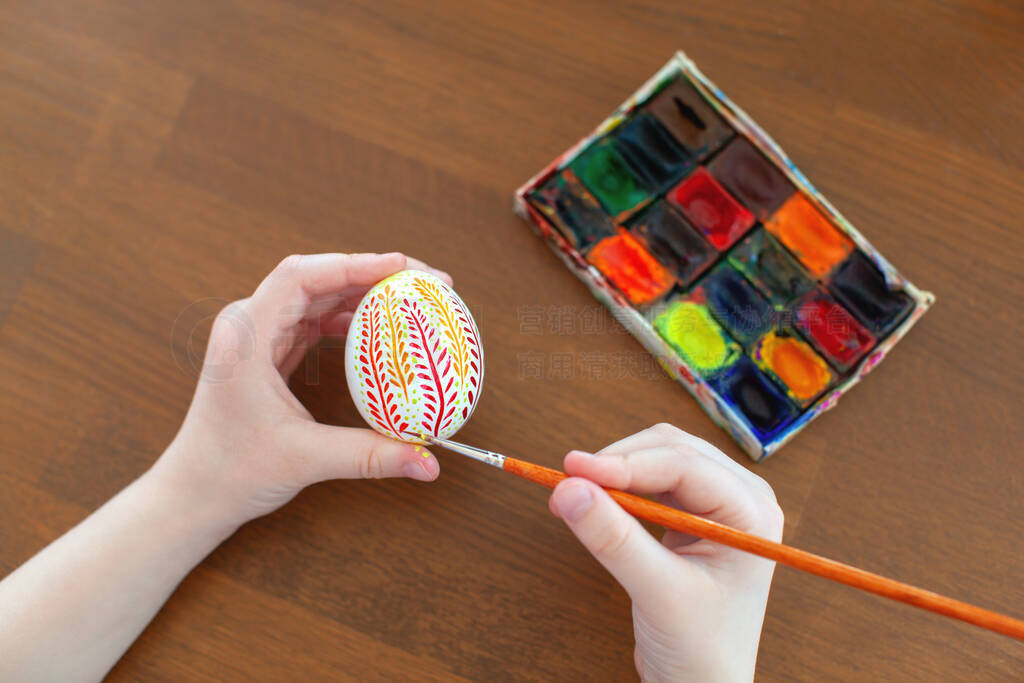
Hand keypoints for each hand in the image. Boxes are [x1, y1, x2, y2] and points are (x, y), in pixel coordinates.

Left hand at [155, 252, 449, 527]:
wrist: (193, 495)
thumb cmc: (230, 471)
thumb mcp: (305, 459)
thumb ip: (370, 456)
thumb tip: (428, 463)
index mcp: (246, 335)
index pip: (302, 275)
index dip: (356, 263)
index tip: (404, 267)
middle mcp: (249, 325)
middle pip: (317, 277)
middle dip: (372, 273)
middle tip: (425, 283)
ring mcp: (257, 337)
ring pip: (317, 297)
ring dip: (363, 294)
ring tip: (411, 299)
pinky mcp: (268, 353)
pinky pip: (313, 322)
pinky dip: (349, 320)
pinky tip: (379, 330)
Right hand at [548, 424, 783, 681]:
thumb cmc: (701, 649)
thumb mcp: (657, 592)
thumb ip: (614, 539)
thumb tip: (568, 489)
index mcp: (752, 511)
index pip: (684, 465)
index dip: (626, 462)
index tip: (574, 469)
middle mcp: (740, 497)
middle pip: (670, 450)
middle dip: (618, 462)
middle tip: (568, 481)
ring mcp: (716, 504)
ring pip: (657, 459)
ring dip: (616, 471)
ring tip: (575, 493)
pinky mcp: (691, 515)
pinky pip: (651, 481)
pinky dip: (620, 487)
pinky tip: (596, 503)